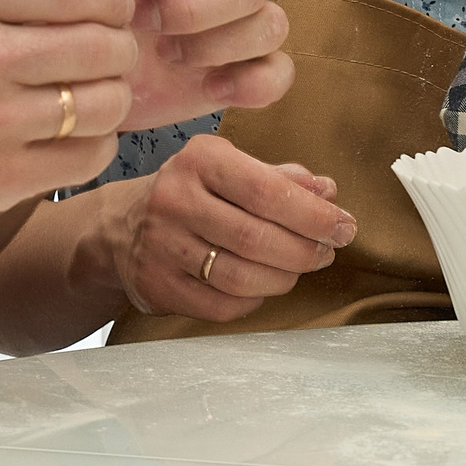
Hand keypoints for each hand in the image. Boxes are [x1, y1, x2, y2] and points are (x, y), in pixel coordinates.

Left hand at [0, 0, 292, 128]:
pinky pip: (277, 72)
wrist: (39, 84)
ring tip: (172, 60)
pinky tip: (210, 90)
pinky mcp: (225, 78)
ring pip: (270, 20)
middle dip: (208, 2)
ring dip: (231, 39)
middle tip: (153, 27)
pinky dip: (259, 80)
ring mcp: (218, 31)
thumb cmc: (34, 11)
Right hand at [101, 133, 357, 322]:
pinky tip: (261, 287)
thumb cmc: (194, 193)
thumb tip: (328, 192)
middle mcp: (174, 199)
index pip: (267, 191)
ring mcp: (161, 246)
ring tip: (297, 269)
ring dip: (283, 279)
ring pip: (240, 277)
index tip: (345, 227)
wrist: (121, 227)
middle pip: (256, 238)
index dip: (314, 215)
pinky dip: (252, 301)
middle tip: (327, 252)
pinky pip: (221, 306)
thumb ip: (281, 179)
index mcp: (200, 160)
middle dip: (304, 251)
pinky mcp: (156, 286)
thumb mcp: (232, 169)